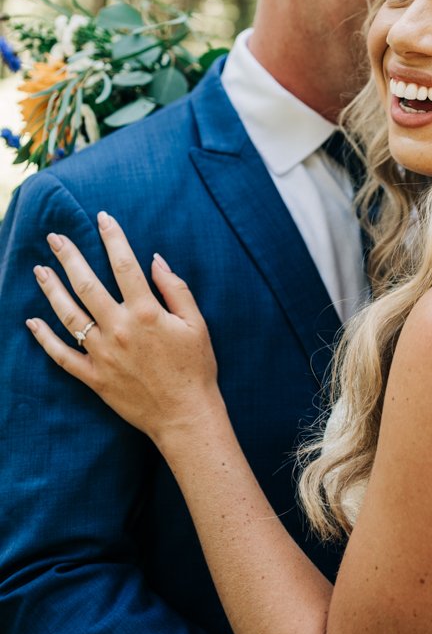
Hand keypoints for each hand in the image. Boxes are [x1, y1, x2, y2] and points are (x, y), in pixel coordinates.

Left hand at [26, 211, 221, 445]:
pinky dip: (45, 339)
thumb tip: (156, 260)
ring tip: (39, 269)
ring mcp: (103, 355)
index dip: (113, 238)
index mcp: (147, 313)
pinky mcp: (94, 378)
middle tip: (54, 238)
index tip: (102, 218)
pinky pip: (62, 356)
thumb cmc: (196, 367)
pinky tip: (32, 322)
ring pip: (69, 316)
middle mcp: (120, 330)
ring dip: (51, 290)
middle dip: (69, 258)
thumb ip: (175, 289)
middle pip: (87, 285)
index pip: (125, 265)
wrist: (186, 415)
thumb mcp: (196, 323)